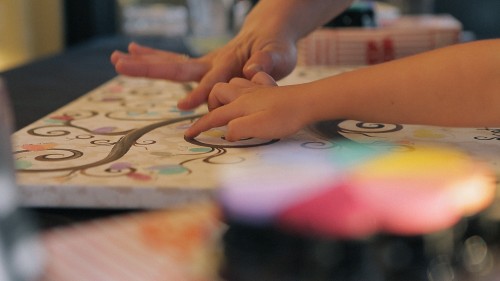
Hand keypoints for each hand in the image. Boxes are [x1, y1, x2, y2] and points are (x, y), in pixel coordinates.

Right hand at [111, 34, 296, 109]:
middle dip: (150, 68)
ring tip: (116, 58)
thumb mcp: (280, 54)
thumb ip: (268, 61)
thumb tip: (253, 69)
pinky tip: (134, 52)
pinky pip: (175, 63)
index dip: (201, 92)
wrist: (268, 34)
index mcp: (230, 61)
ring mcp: (205, 62)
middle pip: (178, 66)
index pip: (213, 80)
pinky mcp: (202, 66)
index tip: (184, 106)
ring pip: (171, 62)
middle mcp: (212, 60)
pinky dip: (154, 58)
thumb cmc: (276, 48)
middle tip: (120, 64)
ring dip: (144, 62)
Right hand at [184, 72, 309, 140]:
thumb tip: (225, 133)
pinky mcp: (269, 87)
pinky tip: (253, 95)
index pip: (214, 116)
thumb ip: (238, 129)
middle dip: (212, 104)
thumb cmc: (285, 116)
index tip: (188, 135)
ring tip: (231, 109)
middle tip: (217, 120)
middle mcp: (244, 92)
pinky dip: (247, 87)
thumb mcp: (260, 127)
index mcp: (239, 104)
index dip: (200, 126)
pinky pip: (251, 81)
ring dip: (227, 94)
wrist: (309, 100)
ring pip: (232, 83)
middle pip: (217, 91)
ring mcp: (257, 87)